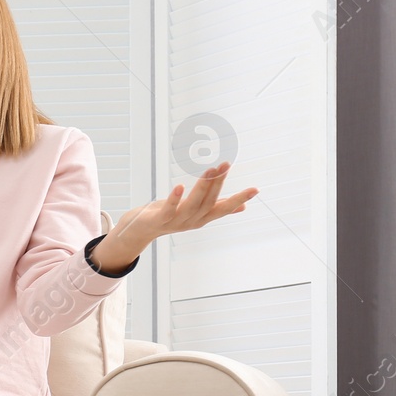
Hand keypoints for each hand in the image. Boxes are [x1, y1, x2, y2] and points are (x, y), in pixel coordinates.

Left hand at [96, 162, 258, 269]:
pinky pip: (169, 209)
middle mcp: (192, 221)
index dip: (239, 199)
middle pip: (209, 202)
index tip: (255, 189)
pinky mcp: (160, 220)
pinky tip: (179, 186)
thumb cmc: (170, 216)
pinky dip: (174, 198)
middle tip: (226, 164)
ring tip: (209, 171)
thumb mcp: (197, 212)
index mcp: (203, 217)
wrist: (141, 230)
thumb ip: (219, 209)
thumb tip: (243, 208)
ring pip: (192, 205)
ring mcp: (176, 222)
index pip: (224, 208)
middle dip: (218, 183)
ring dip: (202, 187)